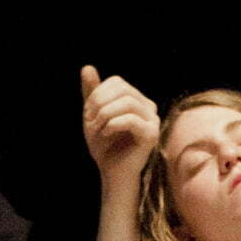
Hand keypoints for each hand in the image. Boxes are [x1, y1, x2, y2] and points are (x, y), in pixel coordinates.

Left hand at [79, 66, 160, 181]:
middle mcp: (148, 107)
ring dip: (104, 115)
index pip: (117, 82)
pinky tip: (105, 134)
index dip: (98, 94)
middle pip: (122, 89)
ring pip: (127, 103)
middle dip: (99, 103)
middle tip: (89, 122)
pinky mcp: (152, 135)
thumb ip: (92, 92)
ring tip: (96, 129)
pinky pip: (131, 120)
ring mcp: (153, 120)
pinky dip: (112, 125)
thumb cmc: (104, 145)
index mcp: (136, 99)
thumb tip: (87, 67)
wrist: (111, 172)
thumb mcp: (93, 115)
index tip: (87, 114)